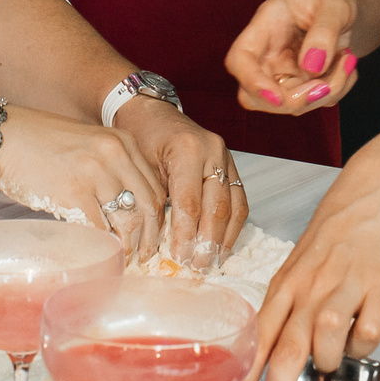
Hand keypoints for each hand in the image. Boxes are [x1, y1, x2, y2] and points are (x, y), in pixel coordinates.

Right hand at [0, 106, 166, 262]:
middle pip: (148, 204)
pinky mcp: (73, 192)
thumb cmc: (41, 145)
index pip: (155, 186)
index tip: (153, 234)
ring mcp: (95, 172)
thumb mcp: (88, 145)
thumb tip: (128, 209)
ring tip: (124, 256)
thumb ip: (112, 169)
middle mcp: (115, 154)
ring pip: (127, 220)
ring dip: (128, 244)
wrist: (3, 138)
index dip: (158, 216)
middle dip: (150, 236)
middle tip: (144, 254)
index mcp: (122, 142)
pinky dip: (104, 244)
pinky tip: (101, 251)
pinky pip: (99, 227)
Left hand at [114, 96, 247, 269]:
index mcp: (187, 149)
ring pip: (234, 207)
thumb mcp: (140, 166)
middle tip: (197, 268)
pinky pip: (239, 201)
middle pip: (216, 207)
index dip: (186, 235)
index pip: (190, 202)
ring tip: (212, 262)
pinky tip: (221, 246)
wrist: (151, 112)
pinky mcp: (232, 166)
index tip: (179, 260)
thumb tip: (158, 245)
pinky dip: (232, 227)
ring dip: (224, 239)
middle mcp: (213, 151)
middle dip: (207, 243)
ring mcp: (227, 157)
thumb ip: (153, 201)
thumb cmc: (140, 138)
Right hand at [224, 0, 362, 115]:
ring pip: (288, 104)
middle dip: (292, 101)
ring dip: (324, 93)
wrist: (340, 8)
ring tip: (347, 59)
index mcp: (264, 27)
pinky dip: (337, 89)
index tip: (277, 97)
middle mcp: (266, 56)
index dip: (251, 82)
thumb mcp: (335, 5)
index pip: (239, 60)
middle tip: (326, 85)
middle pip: (254, 96)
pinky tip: (346, 63)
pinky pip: (315, 102)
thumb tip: (312, 67)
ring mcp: (282, 75)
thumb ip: (324, 32)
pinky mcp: (300, 87)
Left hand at [224, 167, 379, 380]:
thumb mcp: (299, 269)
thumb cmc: (336, 236)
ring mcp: (346, 287)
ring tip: (334, 356)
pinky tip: (366, 331)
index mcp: (286, 287)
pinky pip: (370, 333)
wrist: (376, 191)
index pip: (256, 342)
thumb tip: (272, 360)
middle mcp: (310, 290)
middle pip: (285, 352)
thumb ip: (287, 311)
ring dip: (328, 361)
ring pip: (326, 341)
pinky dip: (366, 343)